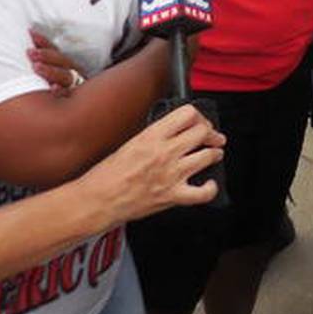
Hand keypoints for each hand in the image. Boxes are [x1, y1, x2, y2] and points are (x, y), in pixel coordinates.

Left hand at [28, 29, 85, 96]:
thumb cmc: (59, 93)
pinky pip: (69, 96)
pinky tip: (53, 89)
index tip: (30, 33)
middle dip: (45, 55)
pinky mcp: (76, 100)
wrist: (89, 111)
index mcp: (67, 65)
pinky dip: (61, 92)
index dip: (43, 42)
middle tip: (30, 52)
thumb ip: (43, 64)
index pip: (55, 50)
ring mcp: (76, 86)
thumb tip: (25, 42)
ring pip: (65, 76)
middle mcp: (74, 73)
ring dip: (50, 70)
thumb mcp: (55, 74)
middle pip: (61, 61)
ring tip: (36, 67)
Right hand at [75, 104, 225, 223]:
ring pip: (208, 156)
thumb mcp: (131, 143)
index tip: (199, 122)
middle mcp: (165, 152)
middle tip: (213, 137)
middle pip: (202, 132)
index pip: (187, 114)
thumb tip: (175, 132)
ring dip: (215, 154)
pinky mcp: (173, 196)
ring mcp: (171, 174)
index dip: (198, 116)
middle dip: (211, 133)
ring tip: (214, 154)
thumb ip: (155, 136)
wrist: (97, 200)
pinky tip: (209, 184)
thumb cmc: (107, 175)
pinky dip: (210, 188)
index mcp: (152, 136)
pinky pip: (203, 193)